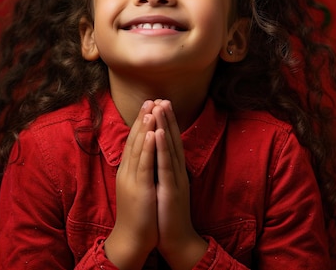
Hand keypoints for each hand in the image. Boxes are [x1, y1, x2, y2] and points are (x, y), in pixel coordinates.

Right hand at [104, 100, 157, 268]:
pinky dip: (147, 147)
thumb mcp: (138, 187)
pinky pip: (144, 164)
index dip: (141, 123)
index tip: (148, 105)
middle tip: (149, 98)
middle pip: (135, 139)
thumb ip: (139, 170)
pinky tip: (151, 133)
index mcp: (128, 170)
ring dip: (144, 127)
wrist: (132, 239)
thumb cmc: (139, 215)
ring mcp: (132, 178)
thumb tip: (144, 156)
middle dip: (142, 118)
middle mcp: (127, 170)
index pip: (134, 141)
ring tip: (150, 108)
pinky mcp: (140, 188)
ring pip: (138, 148)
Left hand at [153, 100, 206, 267]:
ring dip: (166, 125)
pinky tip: (159, 133)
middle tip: (162, 97)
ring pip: (170, 147)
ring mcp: (176, 178)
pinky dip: (163, 147)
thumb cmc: (168, 214)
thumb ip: (164, 171)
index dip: (166, 122)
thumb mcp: (165, 187)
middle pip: (172, 139)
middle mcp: (177, 171)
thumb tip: (159, 156)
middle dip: (167, 118)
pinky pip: (166, 164)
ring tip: (161, 106)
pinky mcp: (172, 189)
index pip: (170, 141)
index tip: (160, 104)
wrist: (176, 239)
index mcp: (174, 170)